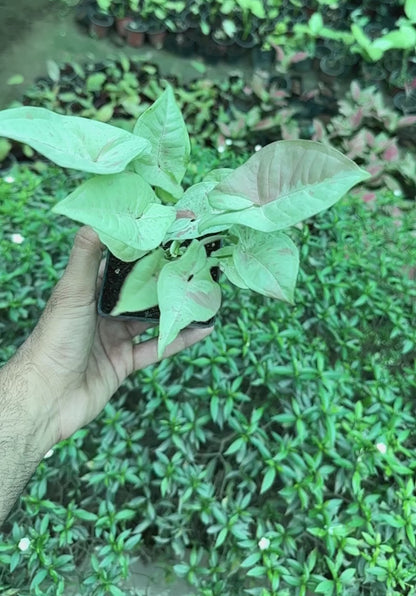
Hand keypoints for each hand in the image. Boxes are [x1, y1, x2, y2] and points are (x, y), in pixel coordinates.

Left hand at [20, 227, 212, 443]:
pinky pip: (157, 348)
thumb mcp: (72, 291)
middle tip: (195, 260)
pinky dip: (180, 339)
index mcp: (88, 290)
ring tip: (203, 291)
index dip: (141, 249)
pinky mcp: (124, 363)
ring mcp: (114, 338)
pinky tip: (203, 328)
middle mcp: (102, 312)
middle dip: (165, 278)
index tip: (167, 232)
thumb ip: (85, 256)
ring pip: (151, 319)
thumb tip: (96, 218)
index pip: (118, 264)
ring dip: (176, 307)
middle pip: (139, 291)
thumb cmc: (54, 339)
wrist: (47, 397)